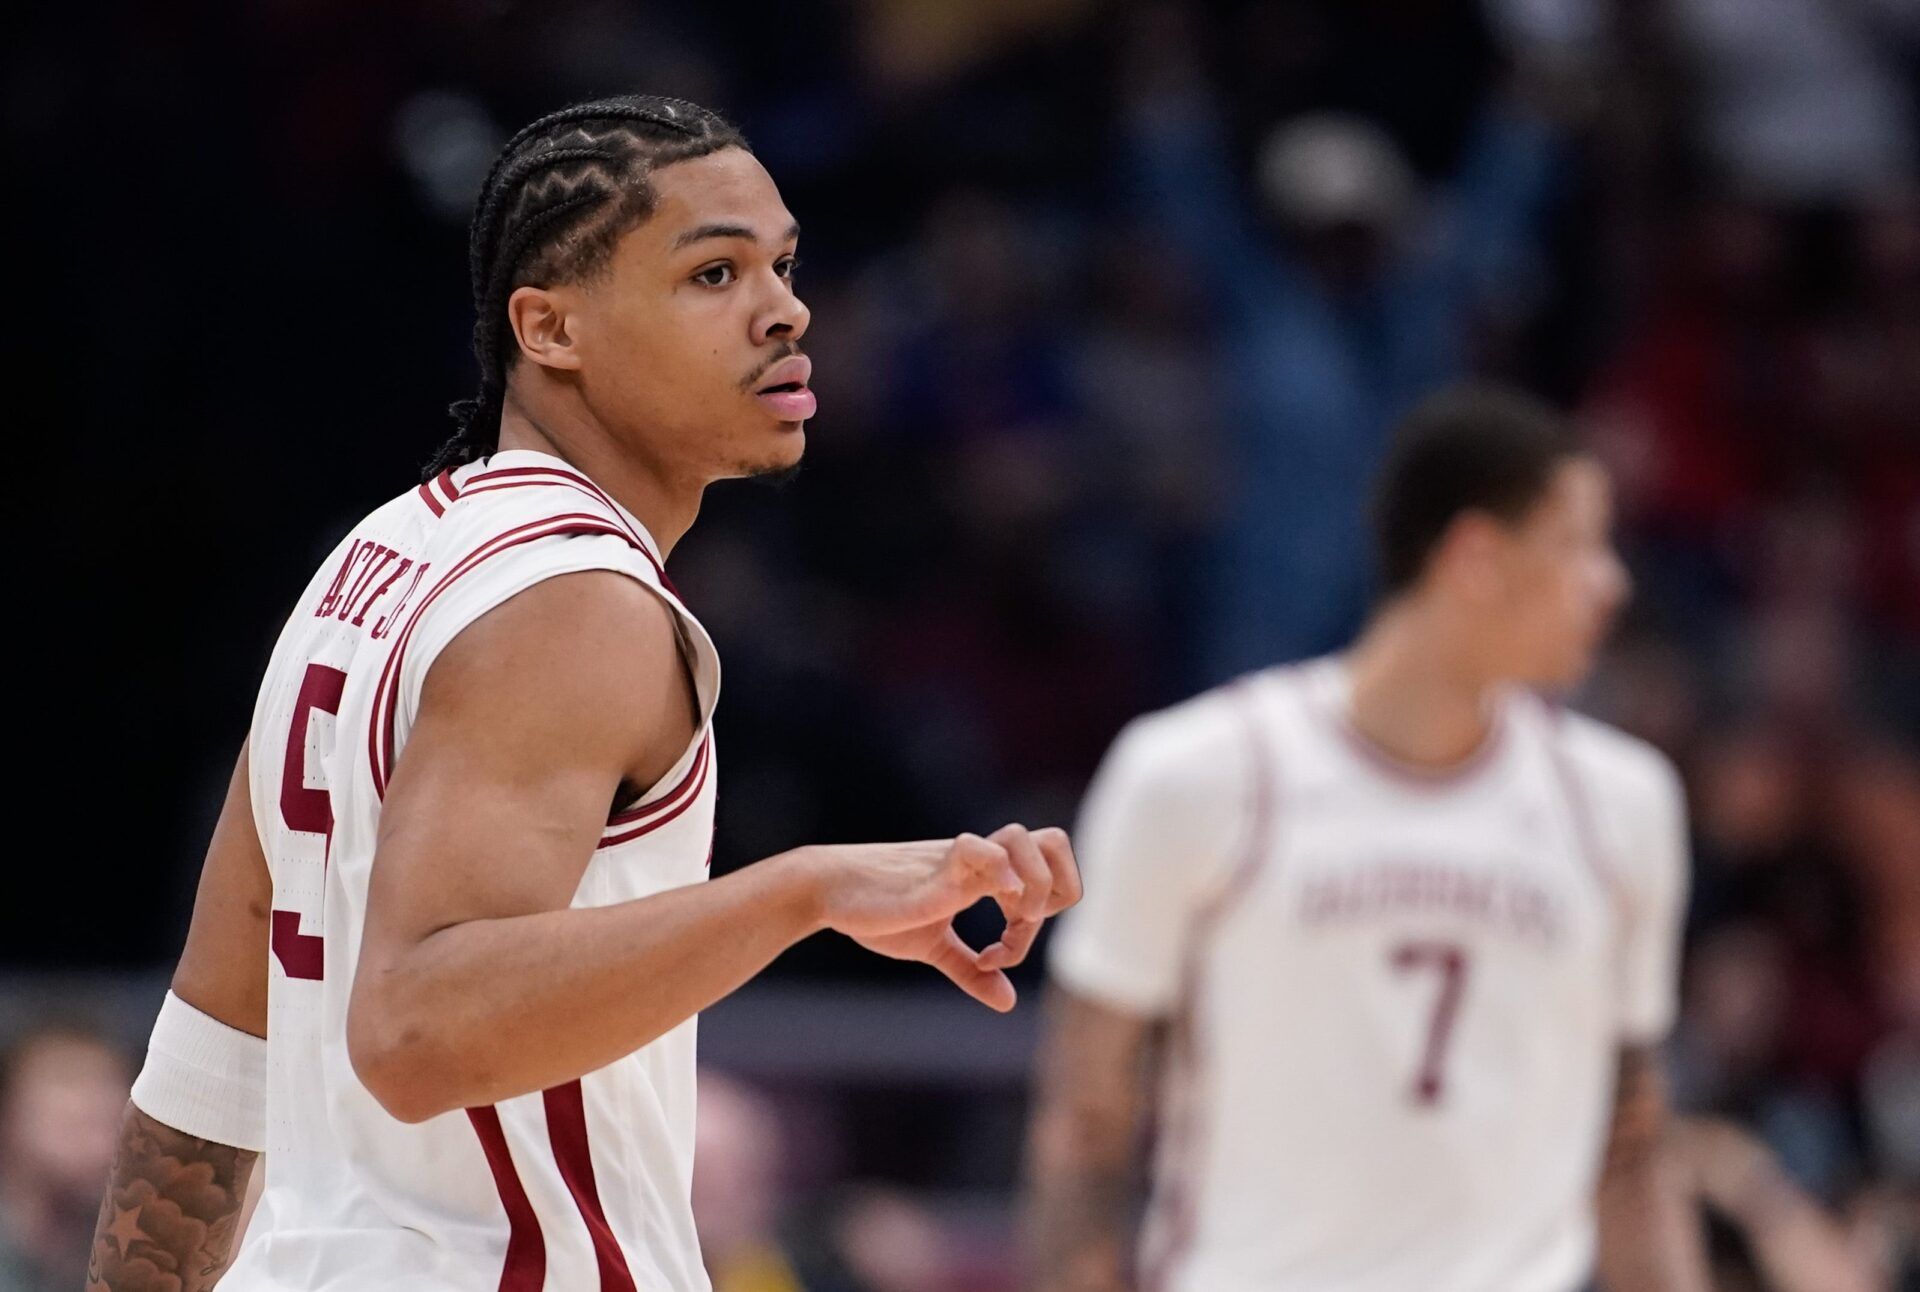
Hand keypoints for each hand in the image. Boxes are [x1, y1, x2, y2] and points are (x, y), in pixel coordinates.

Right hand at [810, 826, 1080, 1011]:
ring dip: (1032, 889)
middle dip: (1058, 891)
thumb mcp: (932, 947)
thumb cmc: (878, 912)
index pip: (1049, 872)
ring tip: (1006, 925)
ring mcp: (961, 860)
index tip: (1000, 953)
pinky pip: (983, 851)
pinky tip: (990, 910)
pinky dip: (1001, 878)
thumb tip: (1007, 1002)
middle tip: (1019, 928)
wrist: (827, 889)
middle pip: (1054, 842)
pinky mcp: (937, 867)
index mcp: (985, 874)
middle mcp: (982, 861)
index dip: (1043, 915)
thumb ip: (970, 970)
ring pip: (1027, 840)